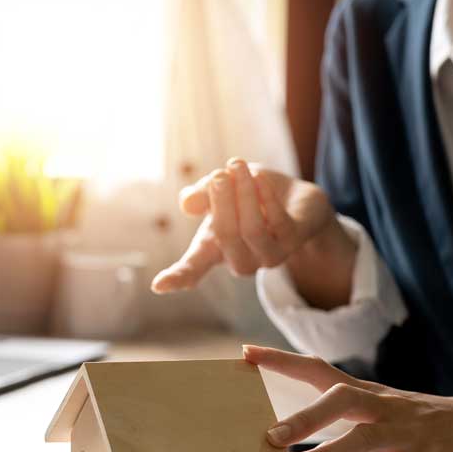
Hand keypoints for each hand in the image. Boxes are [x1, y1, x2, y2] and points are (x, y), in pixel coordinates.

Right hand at [151, 158, 352, 296]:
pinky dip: (265, 195)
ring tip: (238, 165)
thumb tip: (187, 204)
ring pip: (253, 231)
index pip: (193, 269)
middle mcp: (240, 260)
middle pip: (225, 236)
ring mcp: (268, 255)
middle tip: (219, 174)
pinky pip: (278, 222)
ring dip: (244, 194)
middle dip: (220, 201)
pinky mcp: (293, 241)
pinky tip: (259, 177)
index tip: (158, 286)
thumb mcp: (219, 189)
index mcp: (214, 251)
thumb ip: (202, 195)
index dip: (176, 277)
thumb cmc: (250, 197)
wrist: (294, 200)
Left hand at [245, 345, 452, 451]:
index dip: (282, 361)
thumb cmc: (434, 421)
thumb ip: (350, 418)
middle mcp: (386, 407)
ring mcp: (408, 434)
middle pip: (341, 398)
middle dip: (304, 416)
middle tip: (269, 435)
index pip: (320, 370)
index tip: (245, 355)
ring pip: (363, 438)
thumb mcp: (389, 410)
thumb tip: (301, 430)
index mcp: (372, 394)